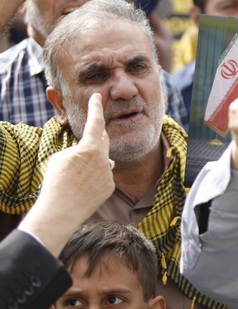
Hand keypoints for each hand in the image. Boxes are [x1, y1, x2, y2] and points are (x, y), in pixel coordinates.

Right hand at [20, 93, 113, 254]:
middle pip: (103, 139)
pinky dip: (94, 177)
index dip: (96, 108)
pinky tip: (83, 186)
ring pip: (102, 160)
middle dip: (97, 134)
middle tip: (91, 131)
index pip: (95, 123)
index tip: (98, 97)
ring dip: (92, 161)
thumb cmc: (55, 182)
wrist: (61, 211)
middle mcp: (103, 159)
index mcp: (89, 148)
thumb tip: (91, 152)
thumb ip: (79, 150)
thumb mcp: (60, 158)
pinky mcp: (110, 186)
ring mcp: (108, 173)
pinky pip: (103, 175)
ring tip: (76, 173)